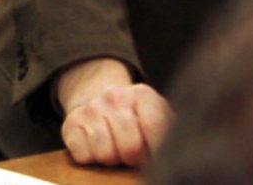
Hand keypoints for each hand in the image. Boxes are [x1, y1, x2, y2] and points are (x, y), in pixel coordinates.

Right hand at [56, 58, 171, 166]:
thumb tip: (182, 155)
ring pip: (105, 153)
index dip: (157, 152)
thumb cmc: (137, 120)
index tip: (156, 154)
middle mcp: (114, 96)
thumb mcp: (158, 118)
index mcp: (143, 95)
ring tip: (115, 147)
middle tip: (133, 152)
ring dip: (112, 158)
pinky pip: (82, 154)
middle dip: (134, 157)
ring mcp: (91, 108)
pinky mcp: (70, 123)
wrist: (100, 100)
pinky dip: (89, 157)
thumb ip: (169, 131)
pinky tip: (96, 146)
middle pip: (130, 147)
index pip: (155, 129)